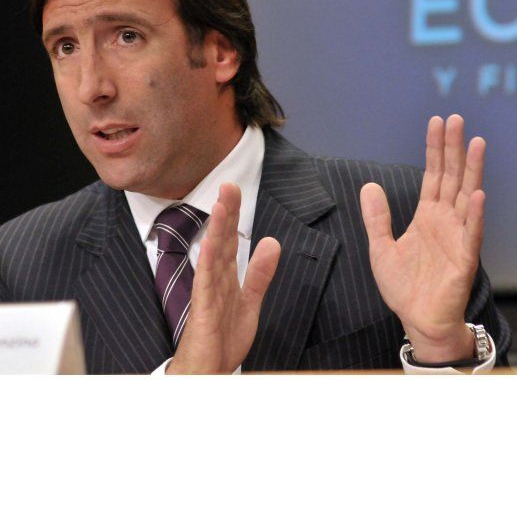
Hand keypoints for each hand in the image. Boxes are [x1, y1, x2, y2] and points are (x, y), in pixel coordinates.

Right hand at [166, 183, 280, 373]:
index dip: (232, 214)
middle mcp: (214, 281)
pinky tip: (211, 243)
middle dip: (225, 212)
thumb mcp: (249, 301)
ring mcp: (207, 295)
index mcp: (225, 277)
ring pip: (213, 256)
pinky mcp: (204, 312)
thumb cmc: (222, 340)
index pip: (228, 239)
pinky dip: (208, 262)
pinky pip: (206, 284)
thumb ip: (259, 273)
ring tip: (222, 204)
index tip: (233, 188)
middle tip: (228, 184)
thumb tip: (271, 243)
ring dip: (217, 229)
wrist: (208, 375)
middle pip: (220, 240)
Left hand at [360, 114, 484, 362]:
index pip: (432, 174)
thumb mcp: (381, 248)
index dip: (435, 148)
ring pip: (466, 196)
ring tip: (477, 143)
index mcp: (427, 215)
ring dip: (472, 170)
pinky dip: (474, 213)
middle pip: (451, 176)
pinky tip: (477, 193)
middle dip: (453, 148)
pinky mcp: (465, 258)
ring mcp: (457, 236)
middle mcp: (445, 220)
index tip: (436, 122)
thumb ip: (377, 218)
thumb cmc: (404, 288)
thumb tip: (369, 185)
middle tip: (456, 119)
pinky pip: (471, 232)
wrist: (419, 321)